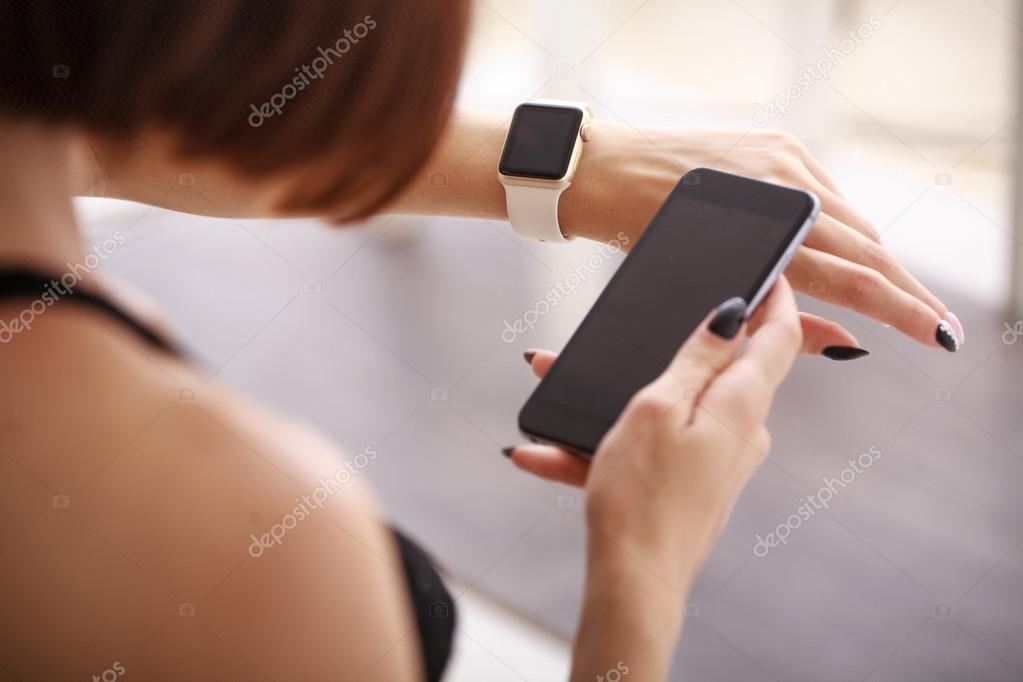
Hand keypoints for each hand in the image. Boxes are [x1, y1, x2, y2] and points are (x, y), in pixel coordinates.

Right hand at [559, 279, 800, 587]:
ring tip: (555, 390)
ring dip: (620, 395)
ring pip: (675, 406)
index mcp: (741, 404)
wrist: (633, 584)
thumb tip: (733, 315)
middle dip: (670, 343)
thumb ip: (697, 358)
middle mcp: (742, 431)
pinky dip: (610, 439)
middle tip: (626, 327)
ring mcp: (720, 461)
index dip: (777, 296)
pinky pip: (655, 445)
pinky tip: (547, 452)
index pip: (780, 336)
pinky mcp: (695, 485)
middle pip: (722, 367)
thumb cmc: (642, 497)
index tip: (767, 269)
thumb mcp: (658, 407)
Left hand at [562, 122, 963, 351]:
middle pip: (868, 248)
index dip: (900, 309)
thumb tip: (845, 343)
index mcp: (763, 234)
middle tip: (937, 325)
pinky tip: (847, 248)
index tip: (935, 334)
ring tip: (899, 296)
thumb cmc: (644, 236)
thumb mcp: (706, 288)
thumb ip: (778, 319)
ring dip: (876, 259)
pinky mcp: (780, 144)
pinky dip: (842, 224)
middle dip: (906, 291)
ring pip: (853, 220)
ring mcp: (785, 161)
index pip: (851, 278)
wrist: (611, 171)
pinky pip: (830, 193)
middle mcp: (784, 190)